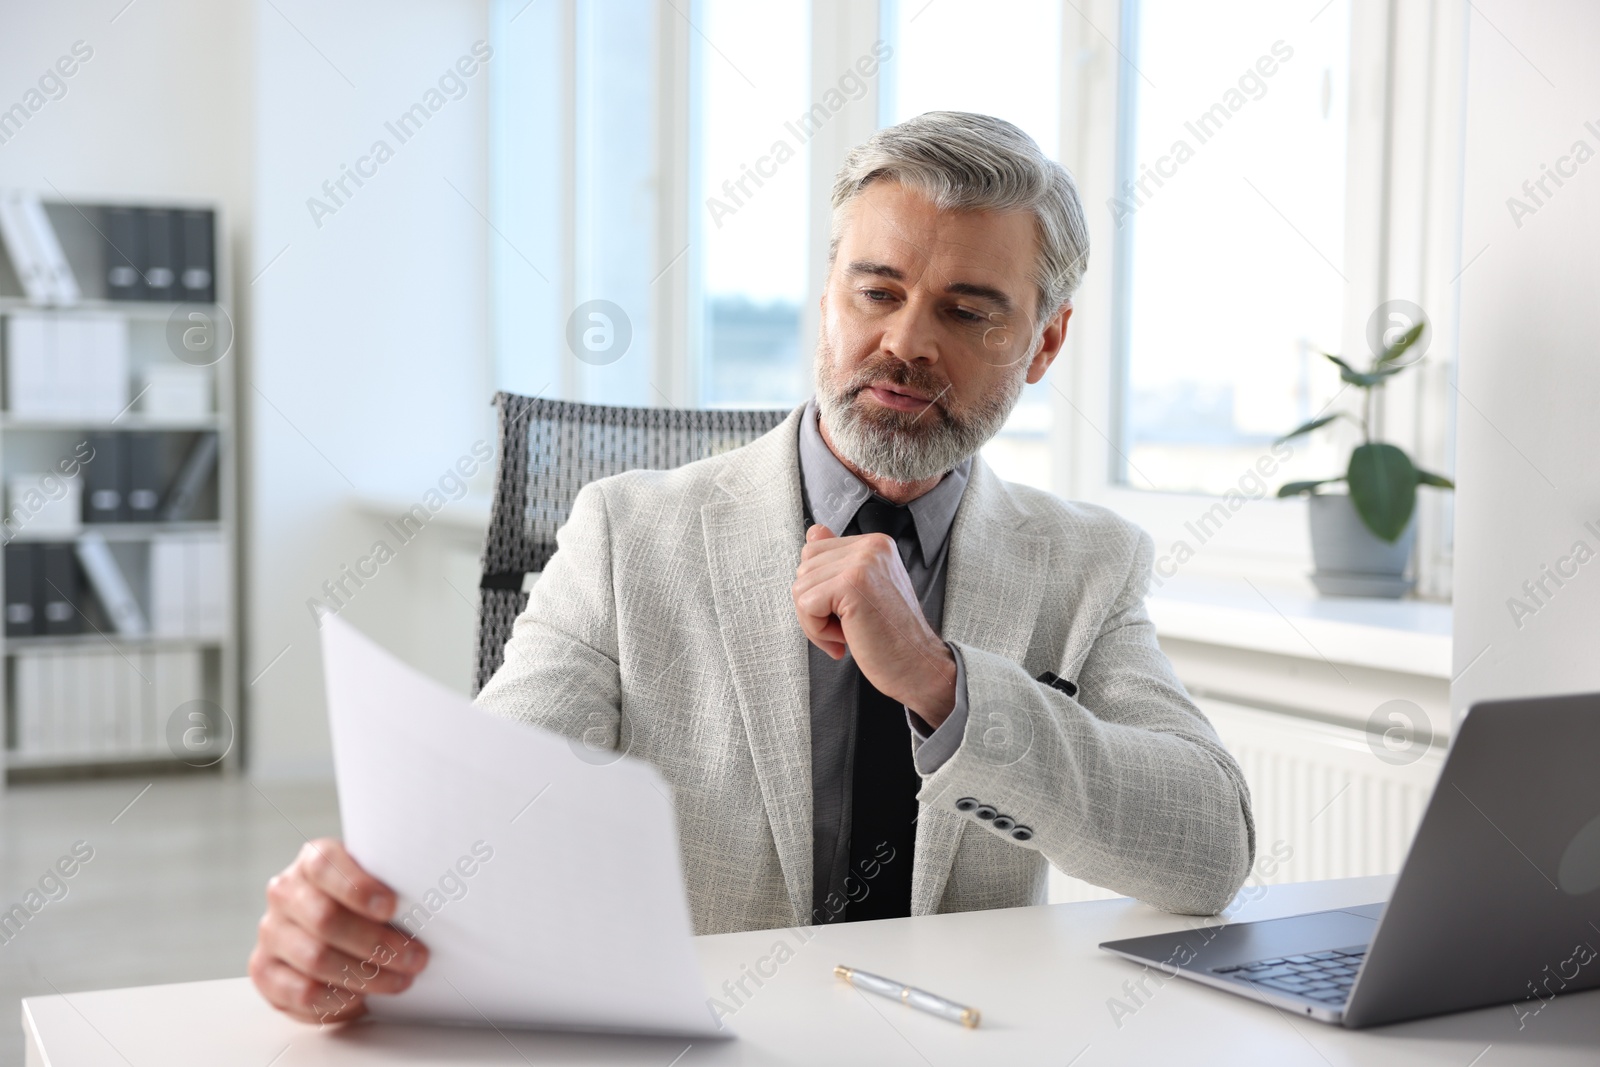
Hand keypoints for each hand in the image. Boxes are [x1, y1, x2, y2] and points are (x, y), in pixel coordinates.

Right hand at [248, 838, 427, 1023]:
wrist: (328, 923)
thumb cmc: (364, 902)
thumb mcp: (376, 881)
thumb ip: (391, 884)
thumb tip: (433, 898)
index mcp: (312, 861)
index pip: (325, 866)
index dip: (358, 888)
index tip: (392, 906)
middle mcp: (285, 892)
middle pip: (325, 919)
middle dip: (376, 943)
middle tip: (414, 958)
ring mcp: (272, 932)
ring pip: (314, 959)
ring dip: (365, 976)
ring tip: (399, 981)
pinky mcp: (264, 970)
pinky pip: (299, 992)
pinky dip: (336, 999)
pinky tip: (361, 998)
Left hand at [792, 524, 957, 725]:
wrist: (919, 666)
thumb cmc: (891, 637)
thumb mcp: (862, 591)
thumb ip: (838, 561)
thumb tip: (813, 532)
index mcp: (875, 544)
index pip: (815, 552)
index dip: (821, 591)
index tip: (848, 613)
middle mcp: (871, 545)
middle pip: (804, 569)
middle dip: (815, 607)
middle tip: (849, 627)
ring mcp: (862, 562)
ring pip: (800, 588)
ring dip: (816, 622)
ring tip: (850, 632)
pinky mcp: (852, 583)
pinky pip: (805, 604)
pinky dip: (817, 630)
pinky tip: (846, 638)